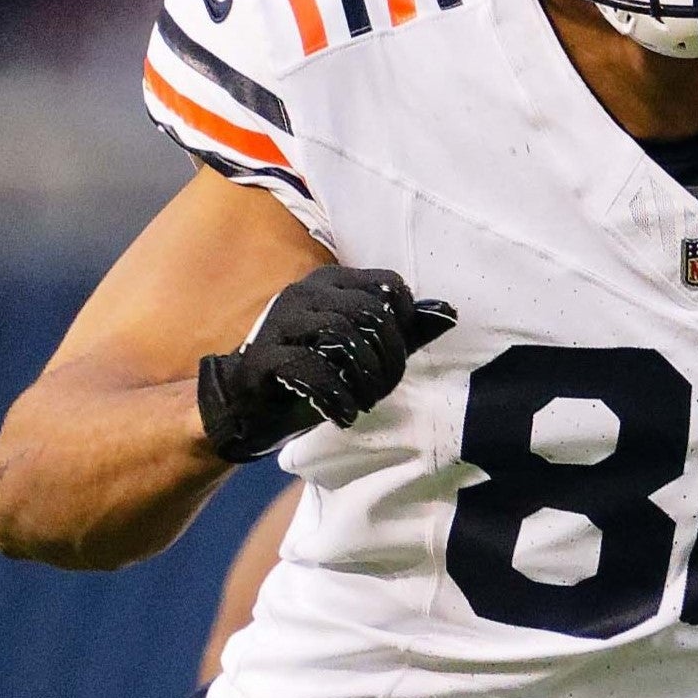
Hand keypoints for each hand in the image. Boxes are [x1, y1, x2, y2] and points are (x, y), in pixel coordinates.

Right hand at [196, 267, 456, 461]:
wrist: (249, 405)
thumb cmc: (313, 374)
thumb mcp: (365, 352)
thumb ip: (405, 332)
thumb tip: (449, 312)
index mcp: (333, 282)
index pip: (390, 285)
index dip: (406, 324)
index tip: (397, 359)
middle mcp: (306, 292)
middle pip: (370, 311)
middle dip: (389, 358)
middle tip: (382, 390)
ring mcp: (280, 320)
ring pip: (341, 333)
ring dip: (364, 378)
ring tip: (364, 402)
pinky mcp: (262, 355)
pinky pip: (309, 366)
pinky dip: (335, 396)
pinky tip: (343, 415)